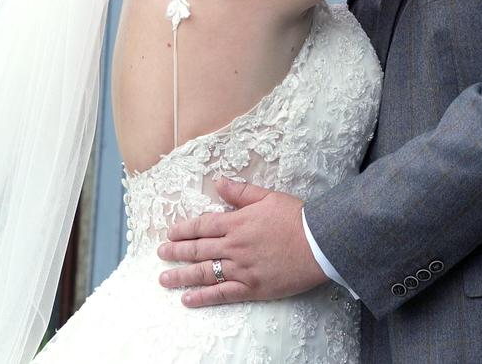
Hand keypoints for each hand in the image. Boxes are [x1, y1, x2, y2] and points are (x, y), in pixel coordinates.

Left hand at [156, 179, 326, 306]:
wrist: (320, 243)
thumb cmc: (298, 218)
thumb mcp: (269, 197)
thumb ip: (241, 192)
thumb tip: (218, 182)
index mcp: (237, 222)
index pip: (202, 226)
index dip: (183, 230)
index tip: (170, 233)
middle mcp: (234, 246)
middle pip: (197, 249)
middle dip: (175, 251)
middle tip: (160, 253)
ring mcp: (241, 268)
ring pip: (204, 272)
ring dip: (181, 275)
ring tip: (164, 278)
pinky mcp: (251, 287)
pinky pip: (221, 294)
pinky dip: (202, 297)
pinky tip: (187, 299)